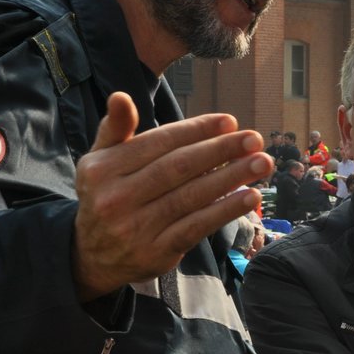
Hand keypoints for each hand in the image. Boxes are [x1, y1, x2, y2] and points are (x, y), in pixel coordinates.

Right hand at [73, 91, 270, 300]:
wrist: (91, 257)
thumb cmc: (105, 196)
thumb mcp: (99, 161)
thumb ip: (115, 128)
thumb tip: (121, 96)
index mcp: (103, 169)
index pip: (159, 143)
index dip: (196, 130)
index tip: (229, 121)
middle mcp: (116, 198)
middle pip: (178, 168)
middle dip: (221, 150)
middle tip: (254, 138)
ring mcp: (136, 227)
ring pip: (191, 197)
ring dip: (231, 177)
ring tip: (261, 163)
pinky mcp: (156, 252)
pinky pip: (197, 227)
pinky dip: (225, 210)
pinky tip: (250, 196)